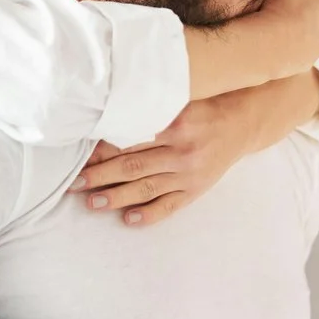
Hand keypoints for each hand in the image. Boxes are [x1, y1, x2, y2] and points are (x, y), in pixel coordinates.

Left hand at [71, 92, 251, 226]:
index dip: (103, 149)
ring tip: (92, 204)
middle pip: (133, 165)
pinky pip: (170, 205)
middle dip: (101, 176)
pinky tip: (128, 219)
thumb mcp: (180, 99)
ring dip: (116, 197)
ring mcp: (190, 173)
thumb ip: (150, 108)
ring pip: (147, 187)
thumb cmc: (205, 106)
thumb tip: (108, 116)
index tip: (80, 156)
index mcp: (176, 123)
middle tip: (75, 184)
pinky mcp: (196, 190)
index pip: (131, 139)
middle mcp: (182, 151)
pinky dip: (149, 213)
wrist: (243, 123)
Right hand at [256, 0, 318, 55]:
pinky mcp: (312, 60)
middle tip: (280, 3)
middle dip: (301, 3)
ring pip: (309, 26)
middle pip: (315, 5)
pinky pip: (300, 44)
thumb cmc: (283, 4)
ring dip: (296, 22)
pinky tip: (277, 36)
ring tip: (277, 20)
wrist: (272, 42)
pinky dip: (292, 39)